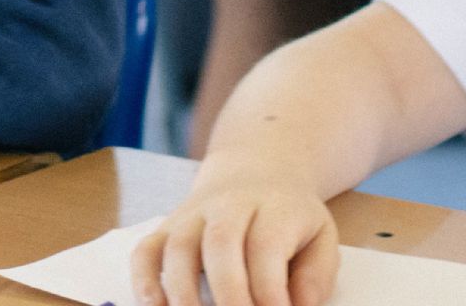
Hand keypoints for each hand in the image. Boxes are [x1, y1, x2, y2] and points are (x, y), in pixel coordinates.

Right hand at [130, 165, 340, 305]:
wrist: (255, 172)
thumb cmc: (289, 218)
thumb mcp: (321, 237)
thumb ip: (315, 276)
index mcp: (273, 207)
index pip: (266, 247)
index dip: (269, 289)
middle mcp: (228, 205)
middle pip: (221, 243)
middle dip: (228, 294)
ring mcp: (192, 215)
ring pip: (179, 247)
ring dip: (183, 293)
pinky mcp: (166, 227)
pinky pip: (146, 251)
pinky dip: (144, 281)